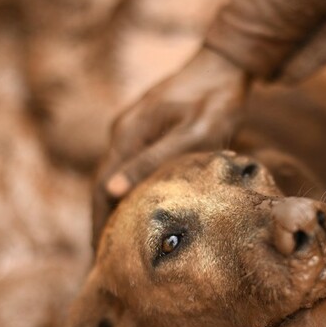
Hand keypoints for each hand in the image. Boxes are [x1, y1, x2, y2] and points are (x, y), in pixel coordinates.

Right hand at [93, 47, 249, 244]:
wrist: (226, 63)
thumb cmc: (216, 99)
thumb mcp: (192, 134)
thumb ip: (153, 161)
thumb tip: (111, 192)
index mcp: (128, 134)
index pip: (101, 189)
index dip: (98, 224)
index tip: (99, 258)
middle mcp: (123, 131)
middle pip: (102, 186)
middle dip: (101, 224)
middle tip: (104, 263)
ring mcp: (132, 129)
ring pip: (114, 177)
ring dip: (113, 211)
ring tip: (117, 247)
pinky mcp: (146, 129)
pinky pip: (129, 167)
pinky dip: (127, 194)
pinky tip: (137, 213)